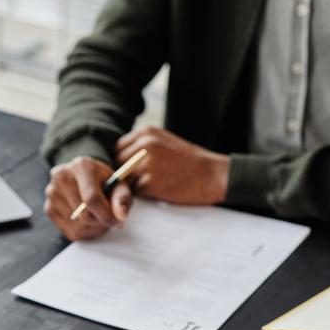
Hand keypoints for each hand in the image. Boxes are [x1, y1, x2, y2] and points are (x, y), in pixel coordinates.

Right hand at [44, 156, 124, 240]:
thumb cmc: (102, 181)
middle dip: (99, 221)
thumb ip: (121, 199)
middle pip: (83, 214)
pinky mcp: (48, 208)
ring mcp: (52, 193)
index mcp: (81, 166)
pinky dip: (81, 230)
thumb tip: (120, 217)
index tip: (116, 222)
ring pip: (77, 225)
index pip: (91, 198)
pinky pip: (68, 231)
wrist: (83, 177)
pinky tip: (86, 220)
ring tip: (96, 215)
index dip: (106, 215)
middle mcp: (61, 177)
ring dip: (92, 227)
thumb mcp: (118, 184)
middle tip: (108, 216)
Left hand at [114, 127, 229, 204]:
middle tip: (136, 183)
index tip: (127, 171)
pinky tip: (157, 192)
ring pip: (123, 179)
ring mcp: (146, 164)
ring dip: (131, 186)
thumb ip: (142, 146)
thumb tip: (119, 158)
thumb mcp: (164, 143)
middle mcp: (143, 145)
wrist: (213, 175)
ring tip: (150, 187)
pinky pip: (134, 192)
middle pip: (116, 163)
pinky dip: (142, 195)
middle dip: (122, 175)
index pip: (117, 148)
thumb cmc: (190, 162)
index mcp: (146, 133)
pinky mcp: (149, 183)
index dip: (120, 162)